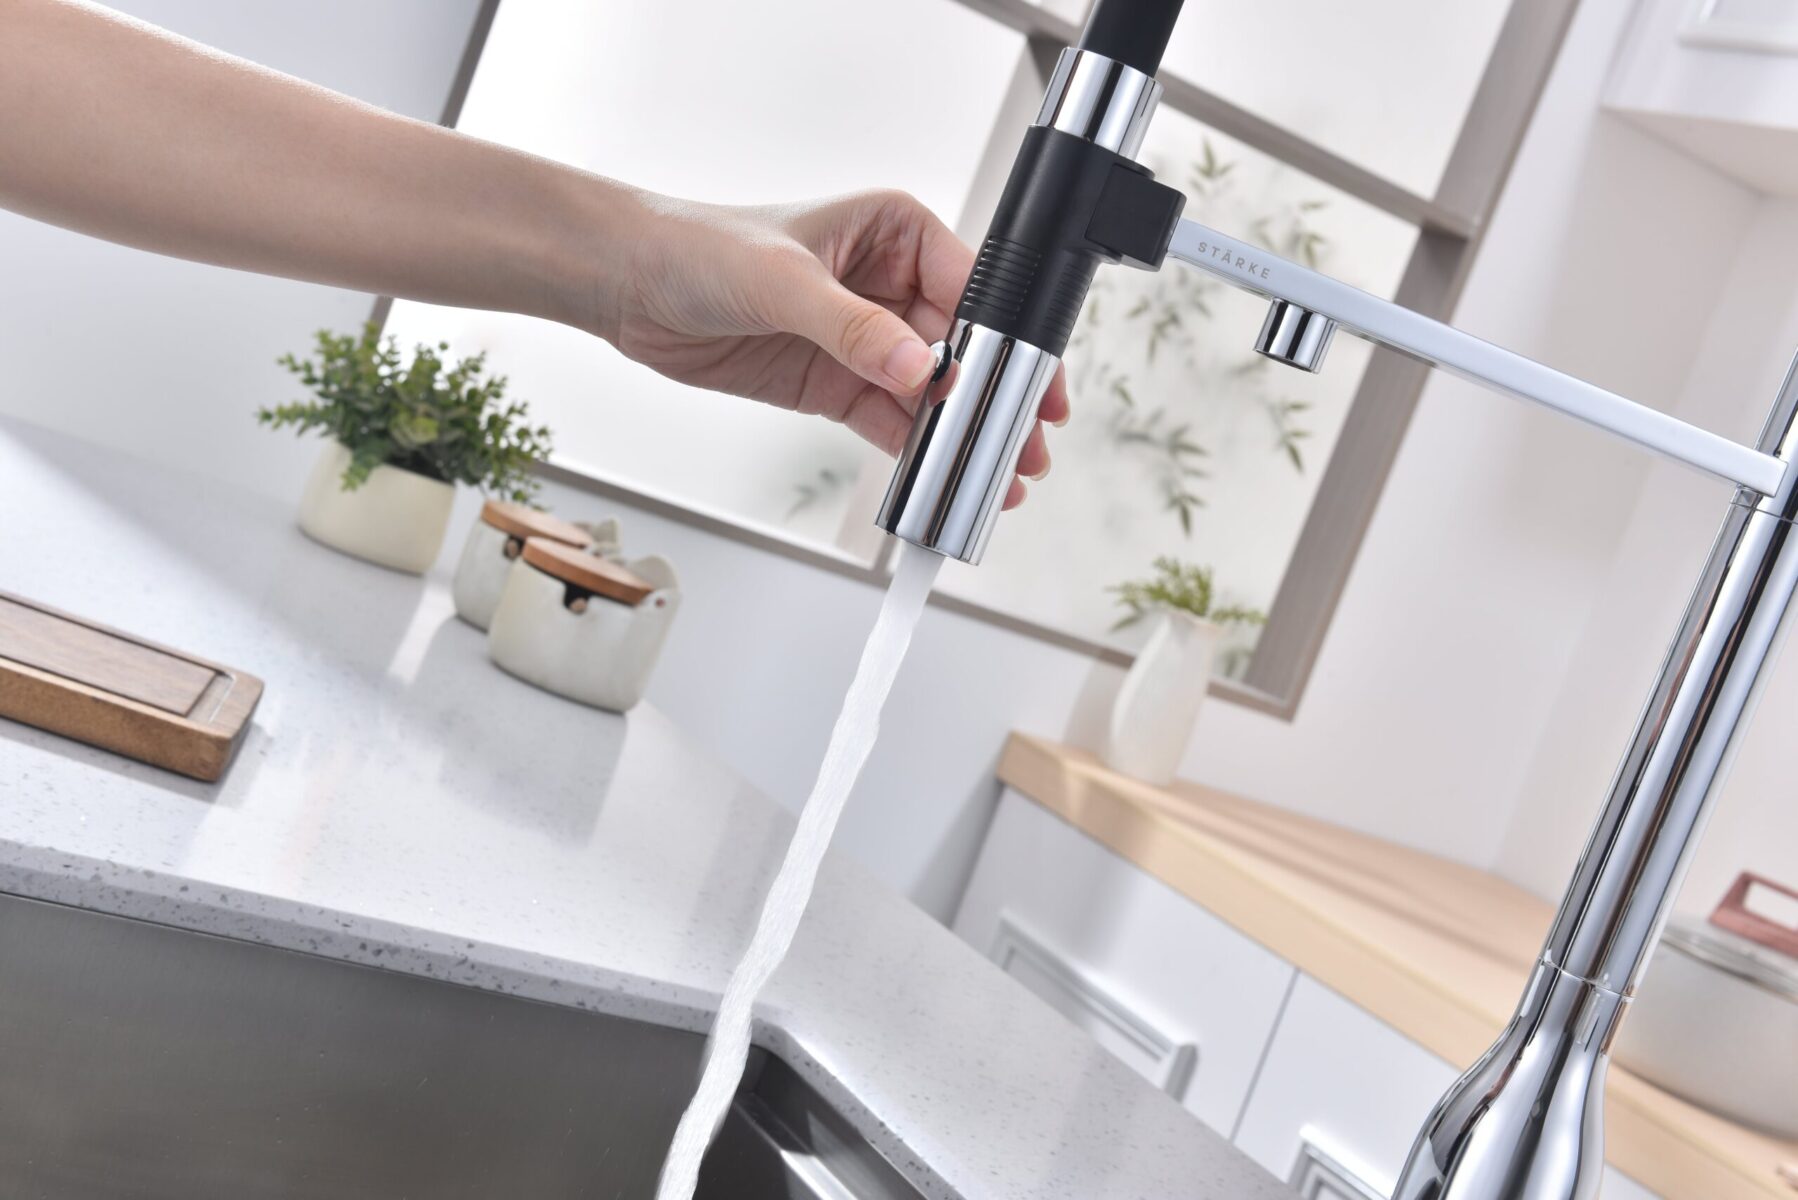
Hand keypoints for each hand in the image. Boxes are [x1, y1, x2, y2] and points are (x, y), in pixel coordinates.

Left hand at [603, 190, 1068, 508]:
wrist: (629, 287)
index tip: (1028, 386)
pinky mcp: (836, 383)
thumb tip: (918, 368)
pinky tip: (939, 475)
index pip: (973, 291)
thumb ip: (855, 329)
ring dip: (962, 435)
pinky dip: (914, 450)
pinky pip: (889, 421)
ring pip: (931, 394)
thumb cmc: (699, 247)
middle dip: (993, 400)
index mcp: (896, 232)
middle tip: (1025, 446)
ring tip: (996, 475)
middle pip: (963, 351)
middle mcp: (890, 284)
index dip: (1006, 342)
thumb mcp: (784, 281)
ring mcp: (865, 339)